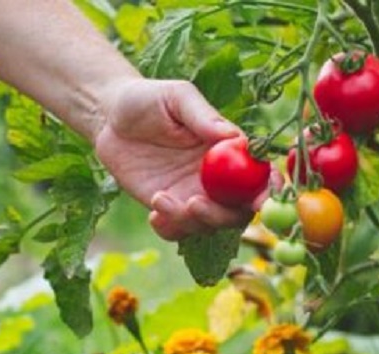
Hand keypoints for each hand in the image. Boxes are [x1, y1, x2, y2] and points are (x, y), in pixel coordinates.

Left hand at [93, 79, 270, 240]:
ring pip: (208, 224)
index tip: (258, 200)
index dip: (268, 191)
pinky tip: (153, 212)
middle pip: (238, 211)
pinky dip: (170, 229)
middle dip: (223, 216)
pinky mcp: (167, 205)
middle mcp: (217, 177)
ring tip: (159, 199)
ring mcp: (192, 193)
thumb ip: (203, 116)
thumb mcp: (177, 97)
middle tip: (194, 204)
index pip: (260, 175)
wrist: (109, 117)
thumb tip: (233, 136)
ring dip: (190, 222)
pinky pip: (178, 230)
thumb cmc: (149, 99)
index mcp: (229, 150)